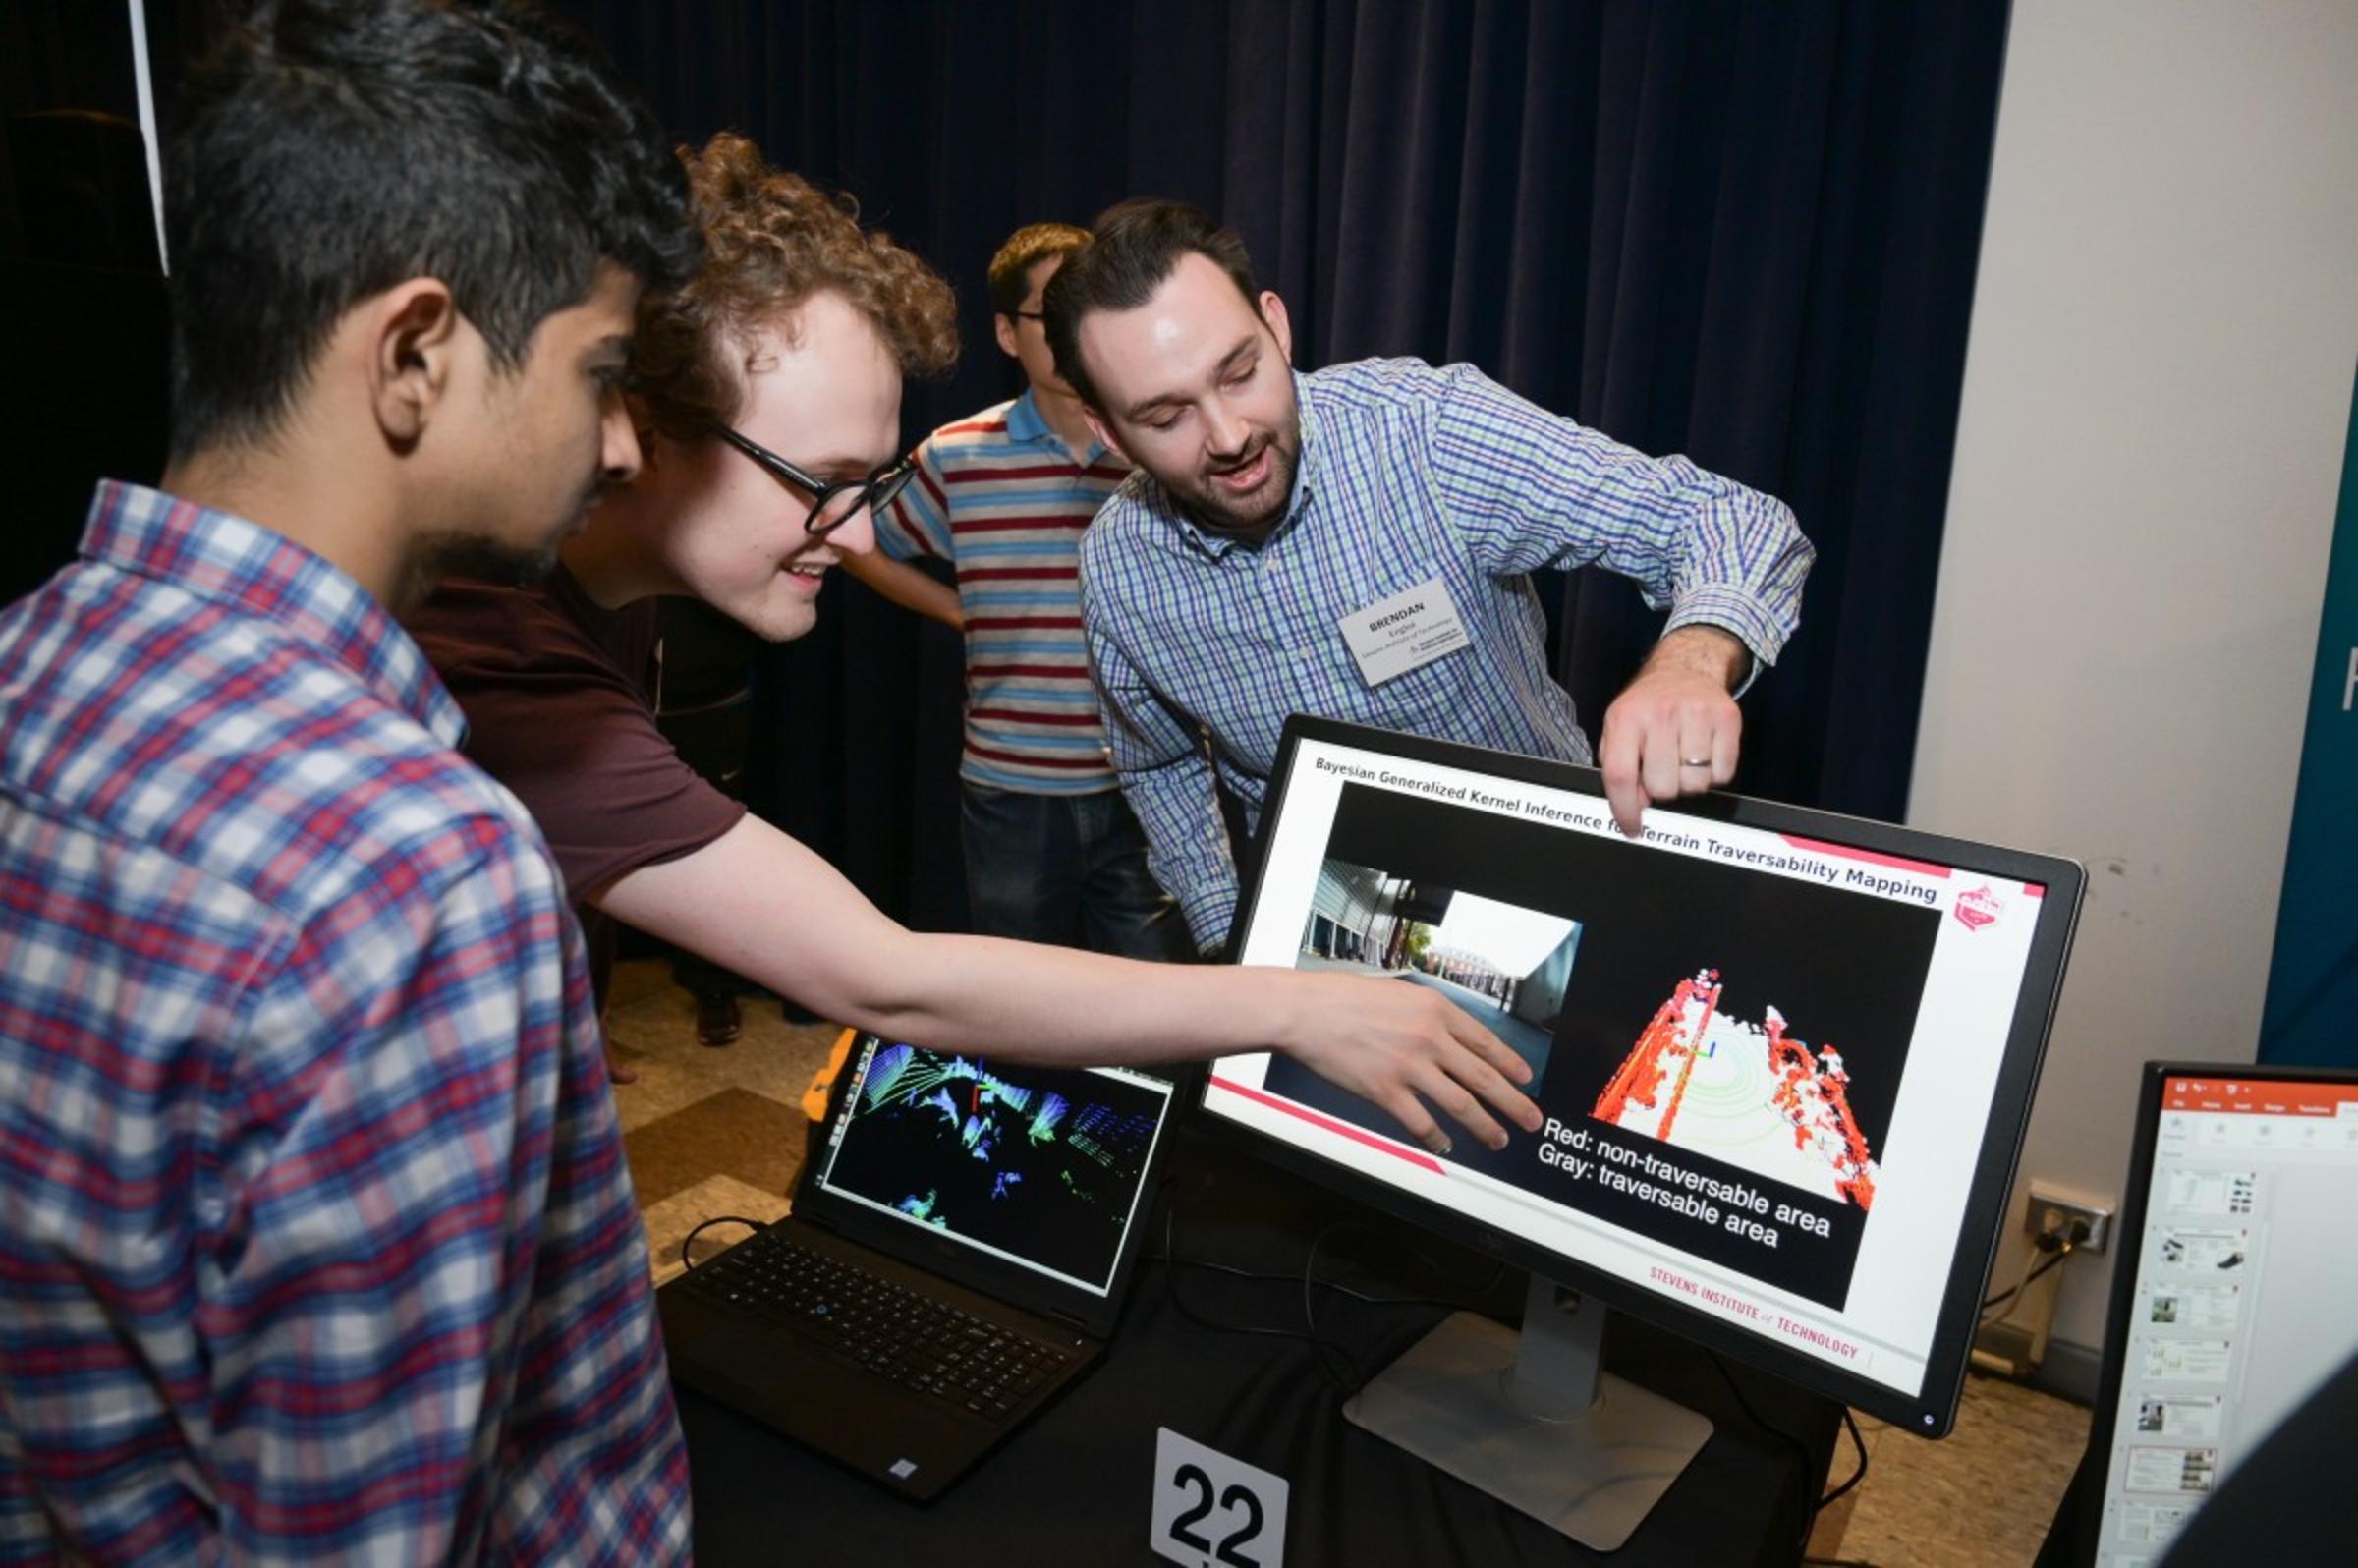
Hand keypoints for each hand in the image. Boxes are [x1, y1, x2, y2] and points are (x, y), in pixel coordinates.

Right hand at [1280, 973, 1543, 1154]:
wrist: (1306, 1011)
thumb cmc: (1344, 998)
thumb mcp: (1400, 993)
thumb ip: (1430, 1014)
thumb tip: (1454, 1037)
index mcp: (1436, 1009)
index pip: (1487, 1042)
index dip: (1511, 1065)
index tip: (1525, 1079)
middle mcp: (1430, 1038)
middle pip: (1485, 1078)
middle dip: (1514, 1103)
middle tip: (1531, 1120)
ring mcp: (1410, 1067)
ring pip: (1462, 1104)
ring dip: (1486, 1127)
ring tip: (1499, 1139)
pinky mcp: (1386, 1092)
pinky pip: (1422, 1123)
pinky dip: (1438, 1139)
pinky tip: (1445, 1145)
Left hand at [1596, 626, 1747, 835]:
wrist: (1685, 667)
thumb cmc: (1648, 704)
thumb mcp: (1619, 727)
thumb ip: (1618, 766)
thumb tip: (1635, 804)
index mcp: (1626, 718)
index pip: (1621, 776)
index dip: (1625, 810)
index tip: (1632, 828)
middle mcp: (1660, 714)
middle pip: (1662, 788)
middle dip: (1660, 788)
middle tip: (1661, 769)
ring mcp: (1697, 714)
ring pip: (1694, 785)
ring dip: (1688, 781)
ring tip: (1682, 758)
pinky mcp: (1727, 718)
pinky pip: (1722, 774)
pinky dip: (1713, 773)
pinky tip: (1703, 752)